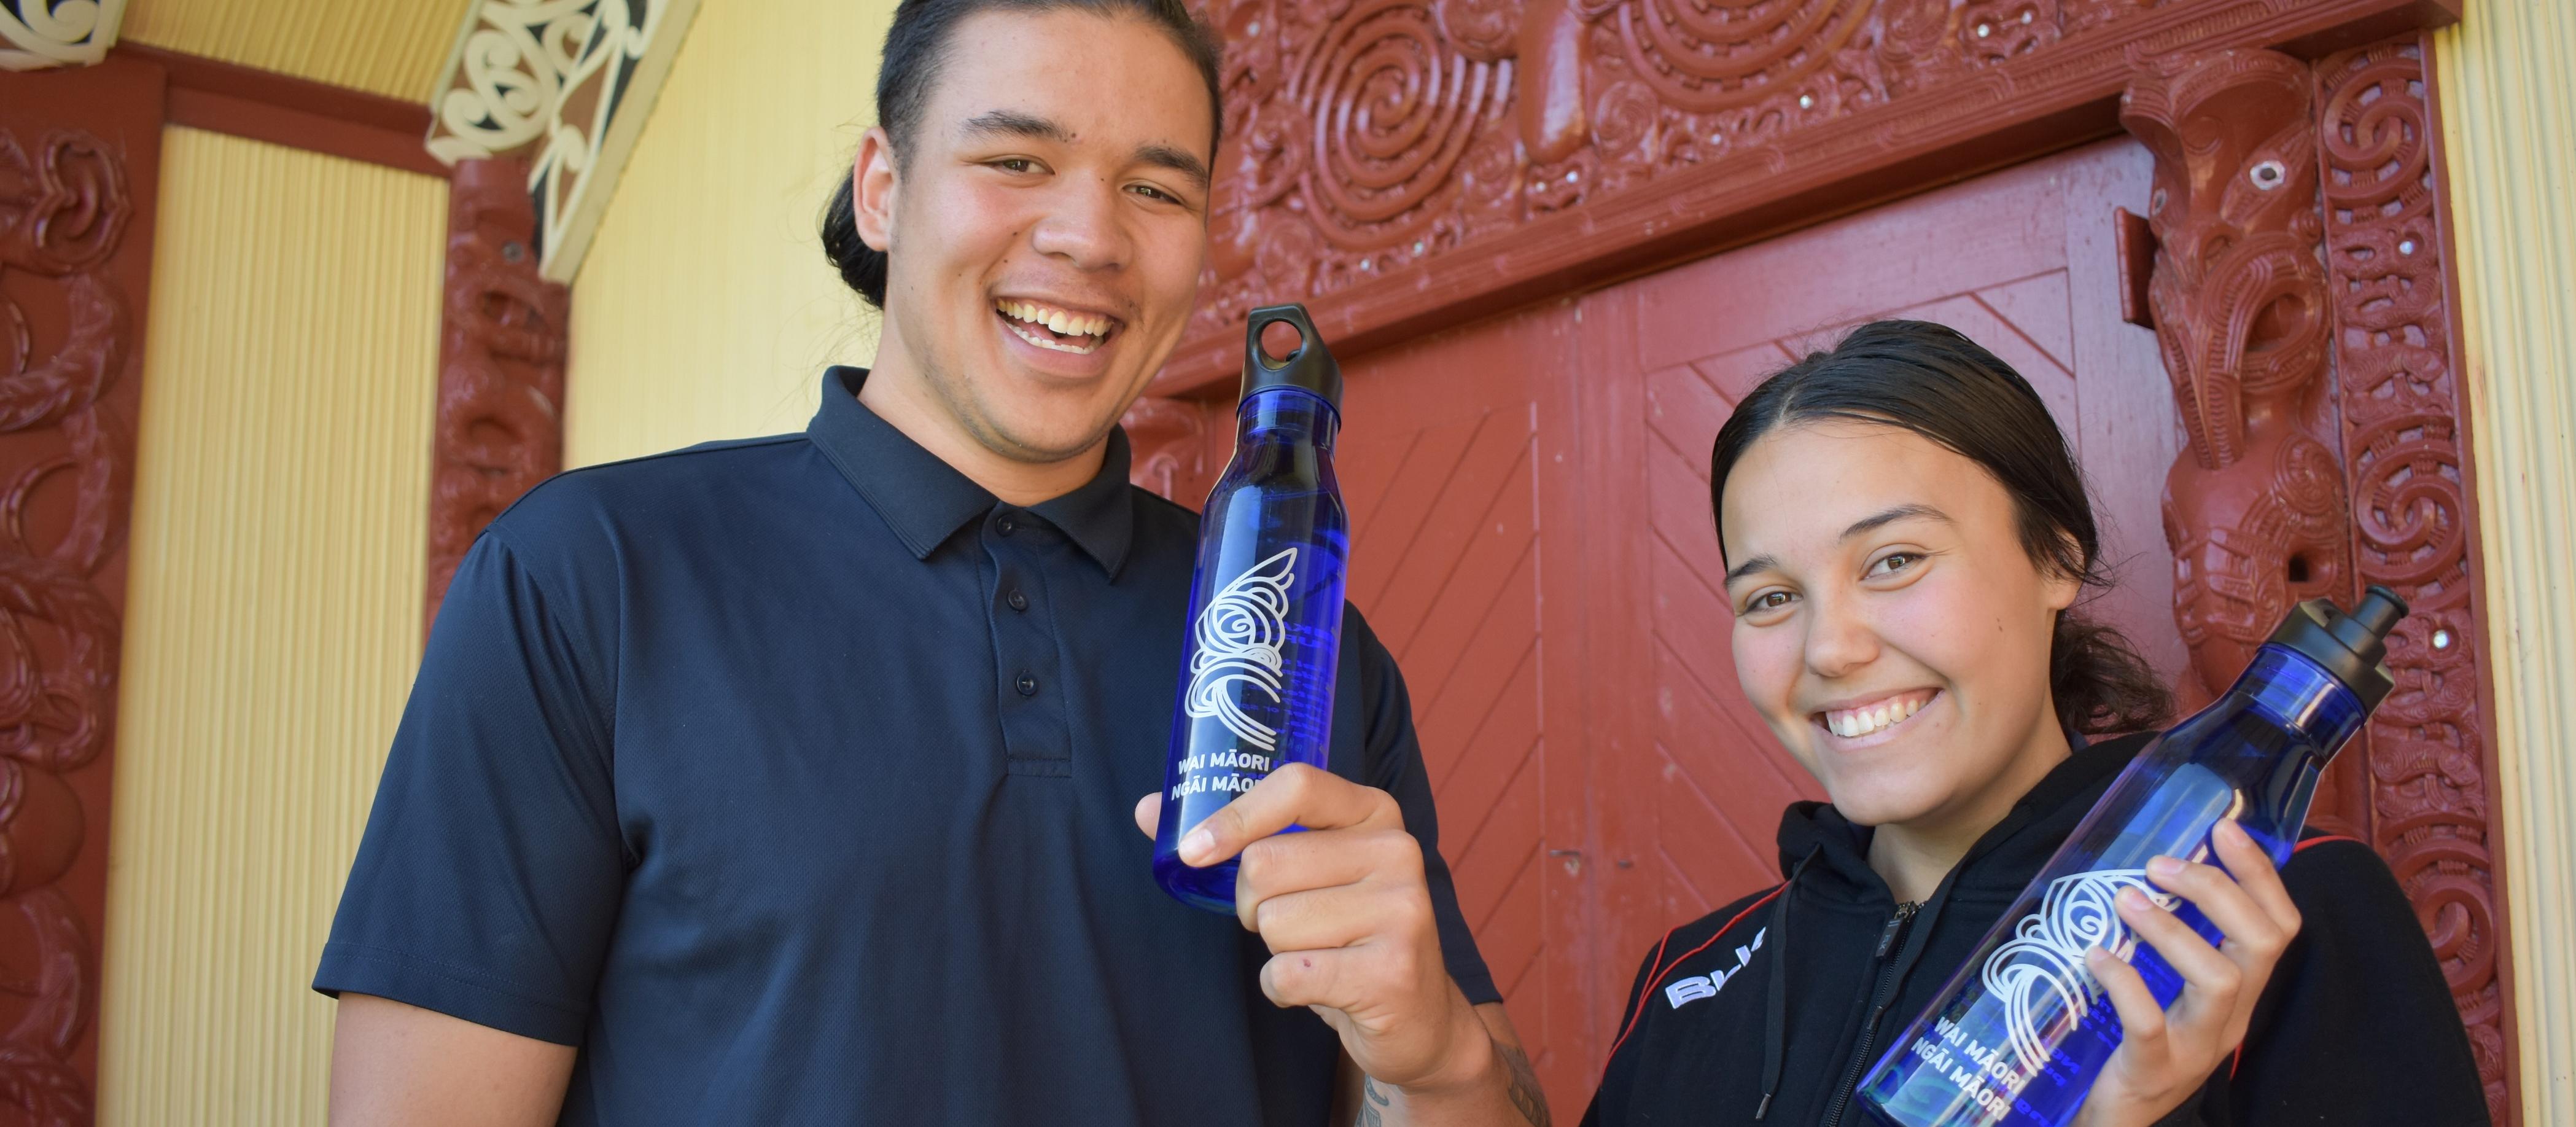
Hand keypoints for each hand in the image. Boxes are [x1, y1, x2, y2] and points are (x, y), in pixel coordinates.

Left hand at [1132, 765, 1492, 1094]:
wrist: (1418, 1016)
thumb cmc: (1346, 934)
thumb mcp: (1307, 873)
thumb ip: (1236, 838)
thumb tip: (1147, 809)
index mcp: (1373, 812)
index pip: (1296, 786)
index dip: (1235, 816)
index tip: (1194, 851)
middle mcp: (1396, 850)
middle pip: (1265, 865)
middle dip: (1252, 905)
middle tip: (1288, 921)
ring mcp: (1402, 909)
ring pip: (1273, 923)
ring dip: (1276, 950)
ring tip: (1319, 954)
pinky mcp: (1391, 971)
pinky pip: (1287, 974)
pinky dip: (1283, 989)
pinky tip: (1319, 987)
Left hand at [2072, 818, 2302, 1126]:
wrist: (2123, 1113)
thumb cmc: (2145, 1035)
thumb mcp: (2174, 984)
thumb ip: (2180, 934)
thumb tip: (2161, 864)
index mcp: (2242, 990)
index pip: (2279, 925)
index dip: (2259, 873)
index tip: (2222, 829)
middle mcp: (2232, 1017)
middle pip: (2259, 944)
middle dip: (2216, 891)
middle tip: (2160, 865)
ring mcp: (2197, 1046)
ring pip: (2216, 980)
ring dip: (2171, 929)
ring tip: (2125, 900)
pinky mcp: (2154, 1068)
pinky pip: (2148, 1022)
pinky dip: (2123, 982)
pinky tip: (2096, 956)